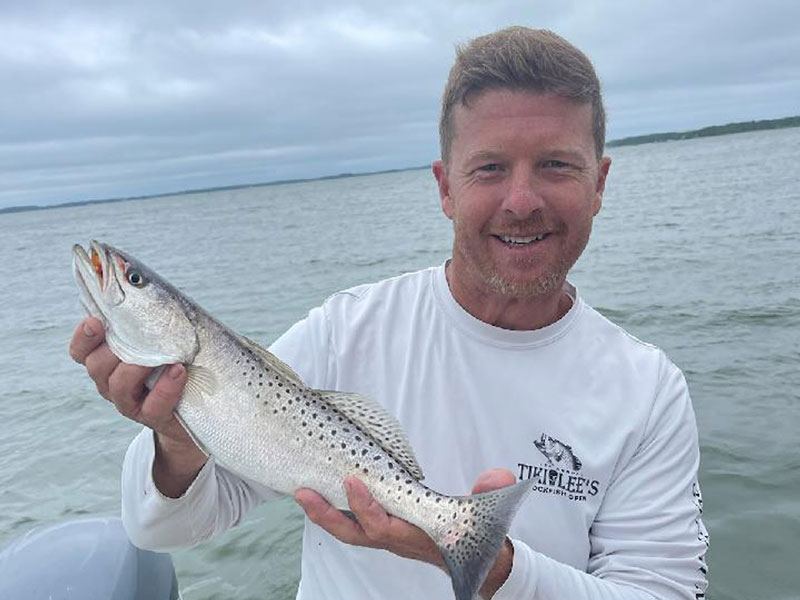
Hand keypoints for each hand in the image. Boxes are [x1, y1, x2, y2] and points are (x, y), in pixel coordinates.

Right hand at [69, 316, 206, 495]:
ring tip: (162, 356)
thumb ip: (150, 318)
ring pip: (118, 386)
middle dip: (112, 350)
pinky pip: (153, 405)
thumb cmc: (180, 361)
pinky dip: (166, 387)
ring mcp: (131, 403)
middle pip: (97, 366)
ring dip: (138, 366)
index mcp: (109, 362)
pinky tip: (178, 371)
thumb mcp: (164, 339)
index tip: (95, 322)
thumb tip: (145, 283)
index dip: (83, 338)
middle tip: (136, 335)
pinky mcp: (154, 417)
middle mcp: (113, 383)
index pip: (82, 351)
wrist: (200, 407)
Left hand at [295, 468, 516, 597]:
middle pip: (355, 535)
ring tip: (301, 492)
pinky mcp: (385, 530)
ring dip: (324, 514)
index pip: (386, 528)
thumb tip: (498, 477)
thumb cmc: (479, 536)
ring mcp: (389, 537)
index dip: (367, 507)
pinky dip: (335, 512)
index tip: (354, 481)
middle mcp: (398, 540)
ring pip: (350, 532)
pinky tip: (320, 493)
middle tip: (304, 492)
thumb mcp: (489, 516)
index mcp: (419, 538)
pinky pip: (354, 525)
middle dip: (328, 515)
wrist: (479, 561)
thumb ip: (490, 495)